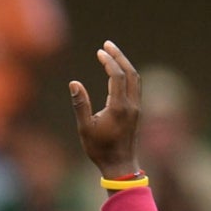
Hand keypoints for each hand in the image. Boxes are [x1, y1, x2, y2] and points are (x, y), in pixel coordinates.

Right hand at [69, 40, 141, 176]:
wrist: (120, 166)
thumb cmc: (100, 149)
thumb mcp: (85, 128)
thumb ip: (80, 104)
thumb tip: (74, 83)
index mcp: (119, 107)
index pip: (117, 76)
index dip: (109, 61)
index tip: (99, 52)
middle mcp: (131, 104)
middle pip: (130, 72)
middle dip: (119, 56)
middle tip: (108, 44)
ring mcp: (136, 107)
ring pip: (135, 78)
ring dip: (125, 64)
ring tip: (113, 53)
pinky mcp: (136, 111)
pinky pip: (135, 85)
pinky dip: (127, 74)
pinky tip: (118, 71)